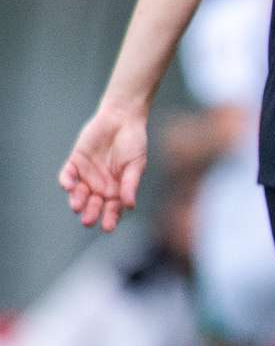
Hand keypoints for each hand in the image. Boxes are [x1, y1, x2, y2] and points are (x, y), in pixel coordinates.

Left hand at [59, 103, 148, 232]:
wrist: (122, 117)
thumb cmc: (134, 141)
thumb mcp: (136, 164)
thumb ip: (130, 184)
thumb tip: (129, 205)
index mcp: (117, 188)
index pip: (112, 208)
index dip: (110, 218)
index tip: (108, 227)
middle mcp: (100, 185)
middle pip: (93, 205)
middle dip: (91, 213)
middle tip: (88, 220)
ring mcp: (86, 175)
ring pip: (78, 194)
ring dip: (77, 201)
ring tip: (78, 206)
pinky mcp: (75, 163)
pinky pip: (67, 176)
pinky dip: (67, 182)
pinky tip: (69, 186)